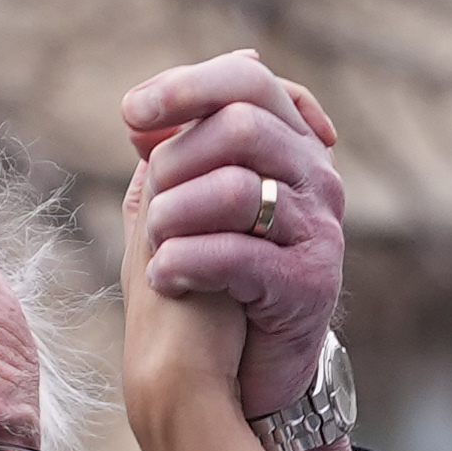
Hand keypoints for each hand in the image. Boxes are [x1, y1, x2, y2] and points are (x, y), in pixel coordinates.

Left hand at [121, 51, 345, 420]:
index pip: (249, 80)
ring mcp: (321, 230)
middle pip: (242, 126)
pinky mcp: (310, 285)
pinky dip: (184, 263)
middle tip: (153, 206)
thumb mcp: (191, 205)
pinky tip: (164, 277)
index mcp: (293, 145)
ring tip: (156, 245)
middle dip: (176, 162)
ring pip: (235, 190)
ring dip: (174, 216)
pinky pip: (236, 256)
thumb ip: (174, 157)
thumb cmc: (216, 278)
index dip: (187, 86)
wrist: (250, 370)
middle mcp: (318, 178)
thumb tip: (140, 114)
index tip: (130, 114)